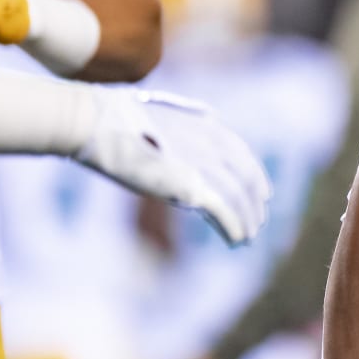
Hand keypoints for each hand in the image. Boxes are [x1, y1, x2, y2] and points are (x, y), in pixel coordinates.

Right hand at [79, 88, 270, 244]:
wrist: (98, 124)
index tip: (261, 191)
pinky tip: (237, 239)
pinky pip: (222, 210)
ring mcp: (202, 163)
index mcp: (203, 125)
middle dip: (253, 201)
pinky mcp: (190, 185)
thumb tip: (192, 131)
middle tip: (257, 221)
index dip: (253, 173)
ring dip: (245, 219)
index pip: (239, 152)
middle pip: (245, 175)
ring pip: (237, 196)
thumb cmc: (113, 119)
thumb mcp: (153, 121)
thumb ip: (177, 130)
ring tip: (247, 237)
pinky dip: (232, 225)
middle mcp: (210, 142)